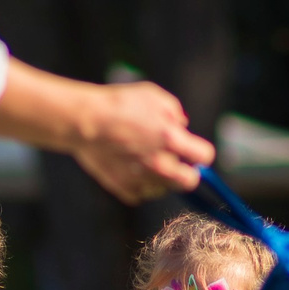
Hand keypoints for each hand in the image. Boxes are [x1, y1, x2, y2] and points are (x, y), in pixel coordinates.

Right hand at [0, 65, 215, 203]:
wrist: (84, 121)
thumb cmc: (117, 104)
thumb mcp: (152, 96)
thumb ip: (174, 111)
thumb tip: (181, 126)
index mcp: (171, 139)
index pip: (204, 156)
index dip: (199, 153)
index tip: (191, 150)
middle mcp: (160, 164)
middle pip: (189, 181)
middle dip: (186, 172)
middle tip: (173, 161)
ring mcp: (142, 179)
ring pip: (164, 189)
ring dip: (161, 178)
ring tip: (145, 161)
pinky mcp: (124, 188)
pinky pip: (141, 193)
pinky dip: (140, 185)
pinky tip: (130, 169)